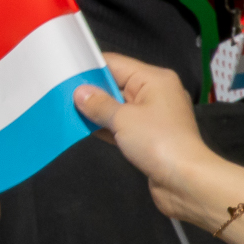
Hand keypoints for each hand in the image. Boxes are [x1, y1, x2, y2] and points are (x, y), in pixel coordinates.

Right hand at [74, 54, 243, 222]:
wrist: (186, 179)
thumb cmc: (157, 141)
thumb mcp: (123, 118)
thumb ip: (99, 104)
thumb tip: (80, 92)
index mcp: (155, 79)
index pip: (116, 64)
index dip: (89, 68)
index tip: (62, 71)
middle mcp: (156, 93)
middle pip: (116, 84)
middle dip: (90, 91)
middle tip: (57, 93)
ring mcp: (153, 116)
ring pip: (118, 107)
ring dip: (96, 111)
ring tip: (64, 110)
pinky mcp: (149, 136)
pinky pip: (122, 125)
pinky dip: (105, 126)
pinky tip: (82, 128)